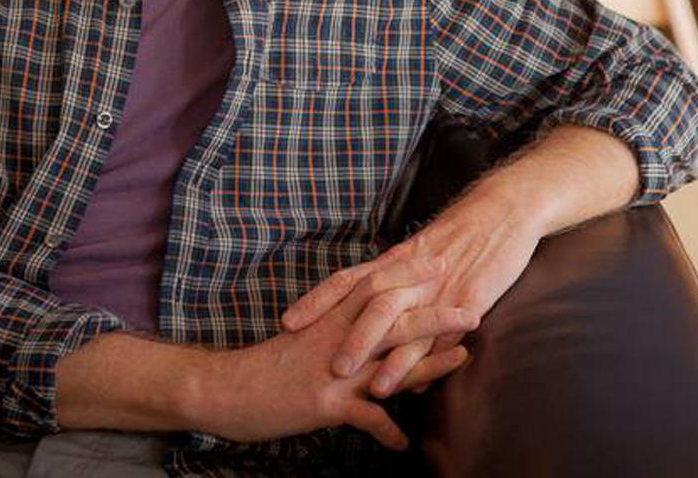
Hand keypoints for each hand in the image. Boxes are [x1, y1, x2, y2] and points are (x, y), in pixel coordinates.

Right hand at [200, 287, 472, 451]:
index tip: (437, 257)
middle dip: (433, 309)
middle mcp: (336, 336)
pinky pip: (364, 416)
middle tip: (469, 302)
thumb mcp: (306, 335)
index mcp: (331, 317)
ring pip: (389, 360)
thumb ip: (337, 325)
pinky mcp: (324, 403)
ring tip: (463, 356)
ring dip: (430, 360)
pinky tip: (404, 441)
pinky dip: (386, 429)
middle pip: (392, 315)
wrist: (228, 388)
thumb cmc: (268, 365)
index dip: (407, 271)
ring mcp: (333, 369)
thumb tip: (365, 317)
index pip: (375, 284)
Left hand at [282, 185, 539, 396]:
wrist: (504, 211)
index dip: (318, 301)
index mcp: (396, 261)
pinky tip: (404, 382)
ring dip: (373, 352)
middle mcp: (410, 274)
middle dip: (341, 333)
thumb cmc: (465, 233)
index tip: (289, 321)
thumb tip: (380, 314)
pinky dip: (415, 360)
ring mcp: (437, 289)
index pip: (348, 279)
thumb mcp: (424, 253)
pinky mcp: (466, 301)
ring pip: (397, 320)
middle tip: (319, 361)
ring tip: (354, 380)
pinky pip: (436, 335)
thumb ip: (401, 281)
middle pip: (366, 302)